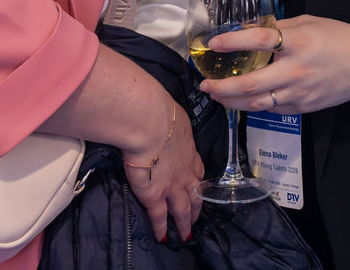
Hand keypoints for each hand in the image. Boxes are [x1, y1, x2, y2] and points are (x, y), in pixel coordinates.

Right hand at [121, 100, 202, 242]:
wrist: (149, 123)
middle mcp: (185, 170)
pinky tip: (162, 237)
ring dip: (185, 222)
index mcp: (188, 149)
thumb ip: (173, 120)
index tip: (200, 186)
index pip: (197, 169)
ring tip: (186, 233)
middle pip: (195, 193)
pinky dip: (161, 228)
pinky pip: (159, 217)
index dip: (199, 180)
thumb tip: (167, 114)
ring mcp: (172, 185)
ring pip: (182, 209)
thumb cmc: (159, 112)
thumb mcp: (174, 114)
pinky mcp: (155, 196)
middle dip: (197, 206)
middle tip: (196, 217)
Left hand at [199, 15, 349, 115]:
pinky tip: (242, 101)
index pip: (259, 41)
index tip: (213, 43)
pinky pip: (272, 109)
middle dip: (222, 87)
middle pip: (250, 85)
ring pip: (257, 104)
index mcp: (298, 42)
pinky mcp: (302, 108)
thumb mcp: (307, 22)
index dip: (232, 42)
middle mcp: (295, 70)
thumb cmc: (338, 38)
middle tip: (205, 85)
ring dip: (232, 102)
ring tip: (217, 96)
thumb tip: (250, 31)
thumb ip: (278, 27)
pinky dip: (254, 106)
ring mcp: (299, 93)